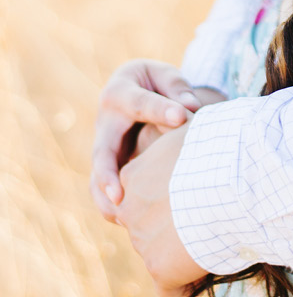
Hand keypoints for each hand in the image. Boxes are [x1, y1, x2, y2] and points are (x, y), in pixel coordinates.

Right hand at [91, 60, 201, 220]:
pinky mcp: (109, 163)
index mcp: (119, 93)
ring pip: (97, 177)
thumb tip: (190, 108)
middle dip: (109, 174)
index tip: (183, 116)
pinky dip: (109, 205)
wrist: (135, 87)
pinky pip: (102, 187)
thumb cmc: (155, 82)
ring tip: (120, 218)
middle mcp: (105, 123)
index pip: (140, 103)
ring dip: (105, 198)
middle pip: (102, 151)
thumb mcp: (164, 74)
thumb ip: (176, 87)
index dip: (161, 110)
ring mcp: (104, 146)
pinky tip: (126, 222)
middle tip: (119, 196)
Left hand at [115, 126, 206, 296]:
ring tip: (217, 241)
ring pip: (160, 258)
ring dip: (183, 255)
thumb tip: (192, 117)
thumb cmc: (218, 148)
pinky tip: (203, 272)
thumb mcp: (192, 130)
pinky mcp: (159, 270)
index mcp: (131, 176)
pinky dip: (185, 285)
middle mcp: (129, 211)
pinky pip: (169, 289)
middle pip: (148, 227)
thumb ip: (180, 135)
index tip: (194, 199)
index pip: (141, 196)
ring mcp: (142, 242)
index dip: (168, 200)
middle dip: (173, 229)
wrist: (230, 179)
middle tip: (208, 221)